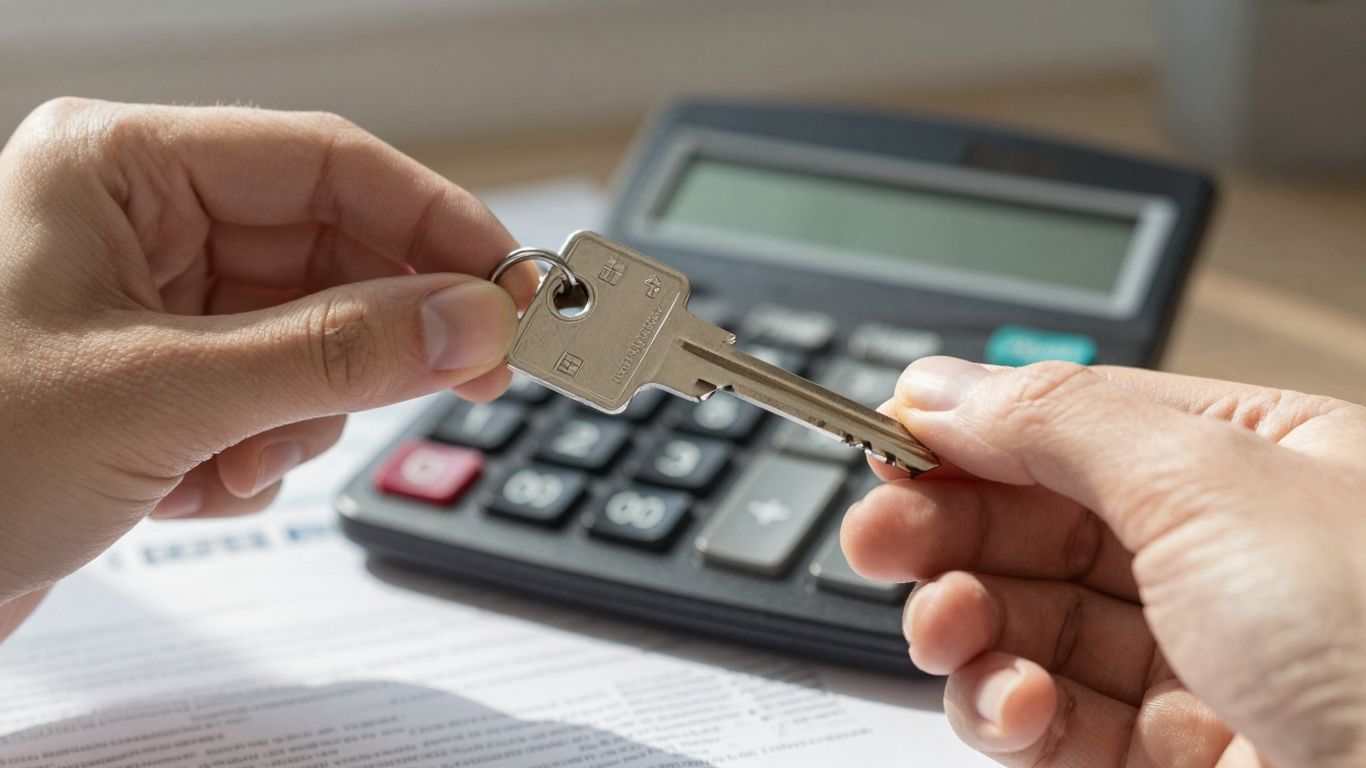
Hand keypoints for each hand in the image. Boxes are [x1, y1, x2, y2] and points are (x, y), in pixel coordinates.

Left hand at [0, 100, 538, 636]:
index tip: (513, 288)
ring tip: (233, 460)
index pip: (328, 164)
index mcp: (122, 168)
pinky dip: (261, 450)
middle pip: (330, 254)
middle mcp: (142, 225)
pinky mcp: (160, 382)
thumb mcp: (163, 399)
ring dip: (301, 413)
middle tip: (458, 380)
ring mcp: (152, 307)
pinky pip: (273, 396)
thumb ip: (336, 355)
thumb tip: (470, 322)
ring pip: (312, 336)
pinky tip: (193, 485)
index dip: (437, 223)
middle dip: (372, 337)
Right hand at [842, 356, 1365, 767]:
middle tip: (878, 536)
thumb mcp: (1208, 481)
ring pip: (1029, 628)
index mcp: (1257, 461)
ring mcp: (1194, 665)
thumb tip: (940, 384)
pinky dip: (1008, 711)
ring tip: (948, 627)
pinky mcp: (1165, 762)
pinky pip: (1048, 723)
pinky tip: (1015, 703)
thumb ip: (1056, 420)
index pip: (1076, 428)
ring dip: (966, 626)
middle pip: (1038, 527)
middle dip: (949, 532)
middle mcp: (1224, 560)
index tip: (888, 445)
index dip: (974, 434)